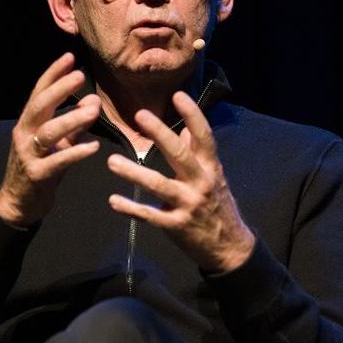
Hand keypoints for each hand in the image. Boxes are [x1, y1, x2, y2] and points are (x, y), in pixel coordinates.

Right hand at [0, 53, 100, 226]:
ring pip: (48, 132)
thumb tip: (93, 100)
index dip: (53, 74)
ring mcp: (28, 155)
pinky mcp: (37, 175)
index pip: (39, 93)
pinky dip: (76, 152)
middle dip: (60, 89)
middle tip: (80, 75)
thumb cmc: (41, 167)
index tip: (69, 57)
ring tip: (94, 108)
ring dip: (72, 119)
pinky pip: (58, 161)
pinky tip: (94, 146)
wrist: (19, 203)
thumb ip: (74, 124)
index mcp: (28, 123)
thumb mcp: (57, 142)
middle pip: (40, 106)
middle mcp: (24, 134)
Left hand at [106, 91, 255, 272]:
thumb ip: (198, 154)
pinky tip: (114, 200)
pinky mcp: (176, 225)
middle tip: (140, 115)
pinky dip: (131, 208)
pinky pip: (151, 215)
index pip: (204, 136)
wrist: (230, 247)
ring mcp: (189, 205)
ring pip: (159, 185)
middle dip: (160, 134)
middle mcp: (201, 182)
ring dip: (134, 173)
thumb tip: (184, 130)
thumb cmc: (218, 206)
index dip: (193, 115)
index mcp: (211, 167)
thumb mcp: (214, 177)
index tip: (178, 95)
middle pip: (180, 154)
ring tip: (111, 161)